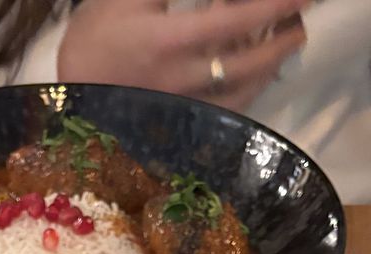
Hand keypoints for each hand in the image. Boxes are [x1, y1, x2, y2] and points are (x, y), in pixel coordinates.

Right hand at [58, 0, 308, 112]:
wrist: (69, 95)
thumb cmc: (93, 39)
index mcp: (168, 42)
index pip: (235, 20)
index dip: (272, 6)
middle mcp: (182, 79)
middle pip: (247, 62)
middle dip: (281, 40)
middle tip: (301, 21)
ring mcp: (183, 107)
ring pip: (241, 91)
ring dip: (269, 67)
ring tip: (285, 46)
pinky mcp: (181, 124)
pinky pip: (225, 112)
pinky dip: (248, 92)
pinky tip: (257, 77)